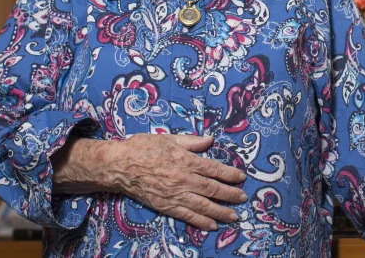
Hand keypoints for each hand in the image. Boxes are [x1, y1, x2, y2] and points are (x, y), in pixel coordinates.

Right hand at [53, 134, 246, 230]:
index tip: (241, 177)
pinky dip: (201, 221)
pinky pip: (187, 215)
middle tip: (243, 198)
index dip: (229, 174)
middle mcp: (185, 179)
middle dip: (230, 194)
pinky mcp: (166, 206)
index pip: (214, 169)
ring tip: (234, 216)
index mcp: (187, 160)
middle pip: (213, 189)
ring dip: (221, 211)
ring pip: (203, 205)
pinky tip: (212, 225)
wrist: (120, 166)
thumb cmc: (144, 148)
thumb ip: (192, 141)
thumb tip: (211, 139)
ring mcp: (176, 194)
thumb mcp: (169, 138)